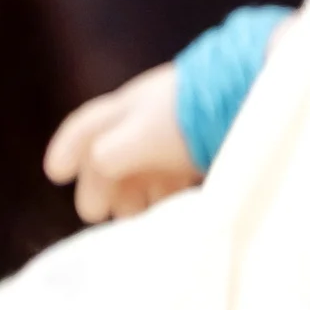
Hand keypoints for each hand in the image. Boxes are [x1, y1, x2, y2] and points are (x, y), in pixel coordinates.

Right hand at [41, 67, 197, 222]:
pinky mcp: (209, 143)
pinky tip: (172, 207)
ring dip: (135, 191)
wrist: (253, 91)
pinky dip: (167, 190)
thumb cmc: (189, 114)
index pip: (87, 126)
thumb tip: (98, 172)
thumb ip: (110, 156)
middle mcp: (149, 116)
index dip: (68, 149)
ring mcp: (179, 129)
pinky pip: (177, 170)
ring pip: (146, 164)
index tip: (55, 175)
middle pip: (115, 151)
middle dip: (103, 183)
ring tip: (134, 218)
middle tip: (97, 214)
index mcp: (127, 108)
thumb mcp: (139, 136)